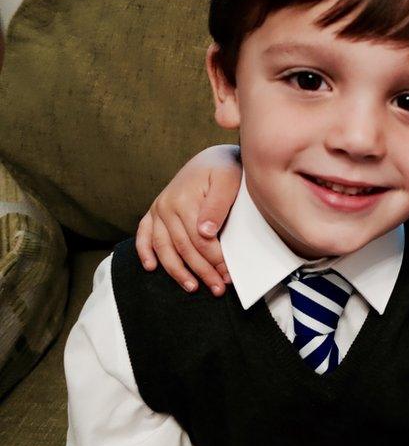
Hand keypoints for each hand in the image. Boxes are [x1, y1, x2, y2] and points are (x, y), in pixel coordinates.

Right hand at [135, 145, 241, 295]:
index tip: (227, 275)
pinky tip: (151, 267)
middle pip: (183, 247)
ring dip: (176, 271)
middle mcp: (166, 206)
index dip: (214, 261)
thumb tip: (205, 233)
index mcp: (184, 199)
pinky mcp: (154, 211)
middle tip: (218, 288)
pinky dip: (144, 251)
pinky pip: (143, 234)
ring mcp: (158, 209)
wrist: (212, 157)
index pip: (199, 240)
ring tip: (192, 287)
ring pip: (164, 247)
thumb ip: (217, 207)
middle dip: (202, 271)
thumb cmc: (225, 169)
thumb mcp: (228, 181)